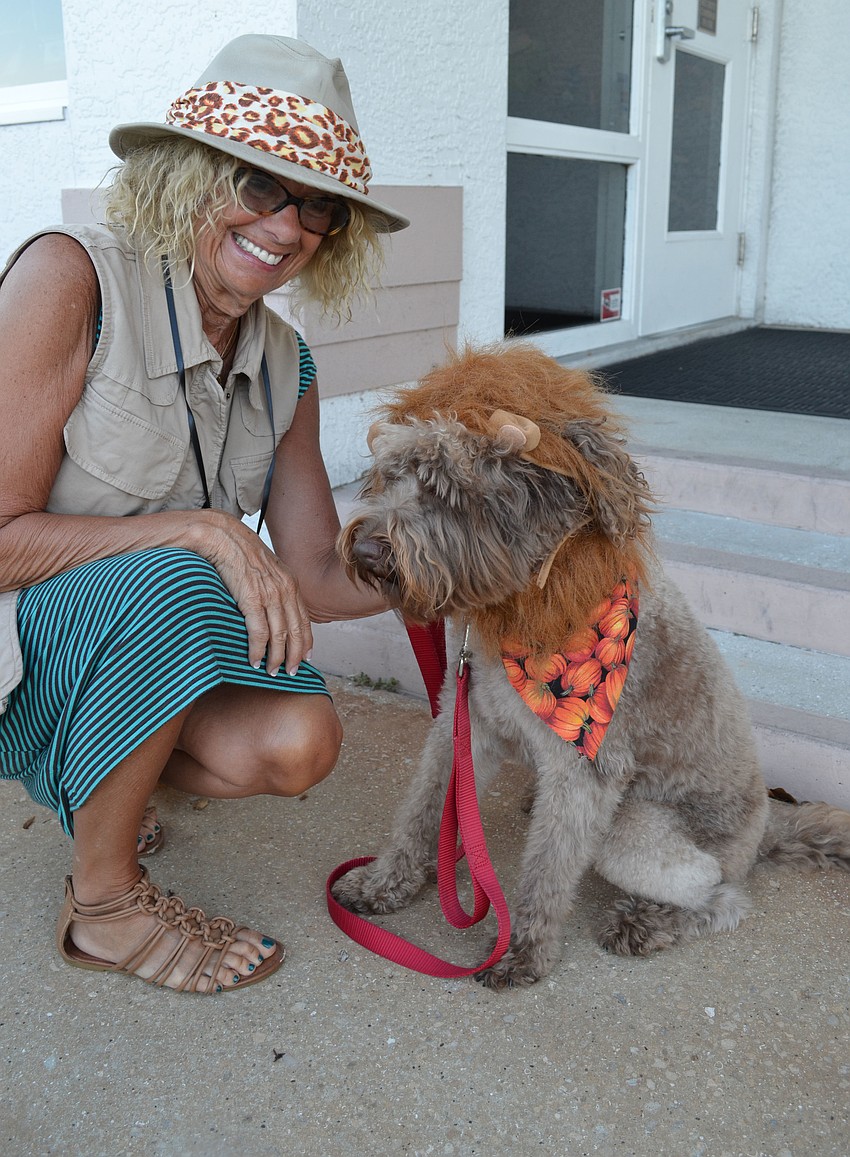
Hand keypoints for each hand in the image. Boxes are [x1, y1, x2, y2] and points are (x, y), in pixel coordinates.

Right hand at [197, 511, 313, 676]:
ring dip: (276, 657)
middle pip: (295, 631)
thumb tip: (273, 607)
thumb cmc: (238, 551)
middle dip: (295, 656)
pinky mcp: (251, 598)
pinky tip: (253, 660)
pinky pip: (258, 632)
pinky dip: (257, 650)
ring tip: (271, 672)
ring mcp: (269, 594)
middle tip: (291, 673)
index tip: (306, 658)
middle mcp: (284, 589)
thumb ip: (273, 586)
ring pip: (279, 635)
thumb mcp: (265, 568)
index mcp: (290, 582)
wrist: (220, 534)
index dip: (306, 641)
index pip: (304, 618)